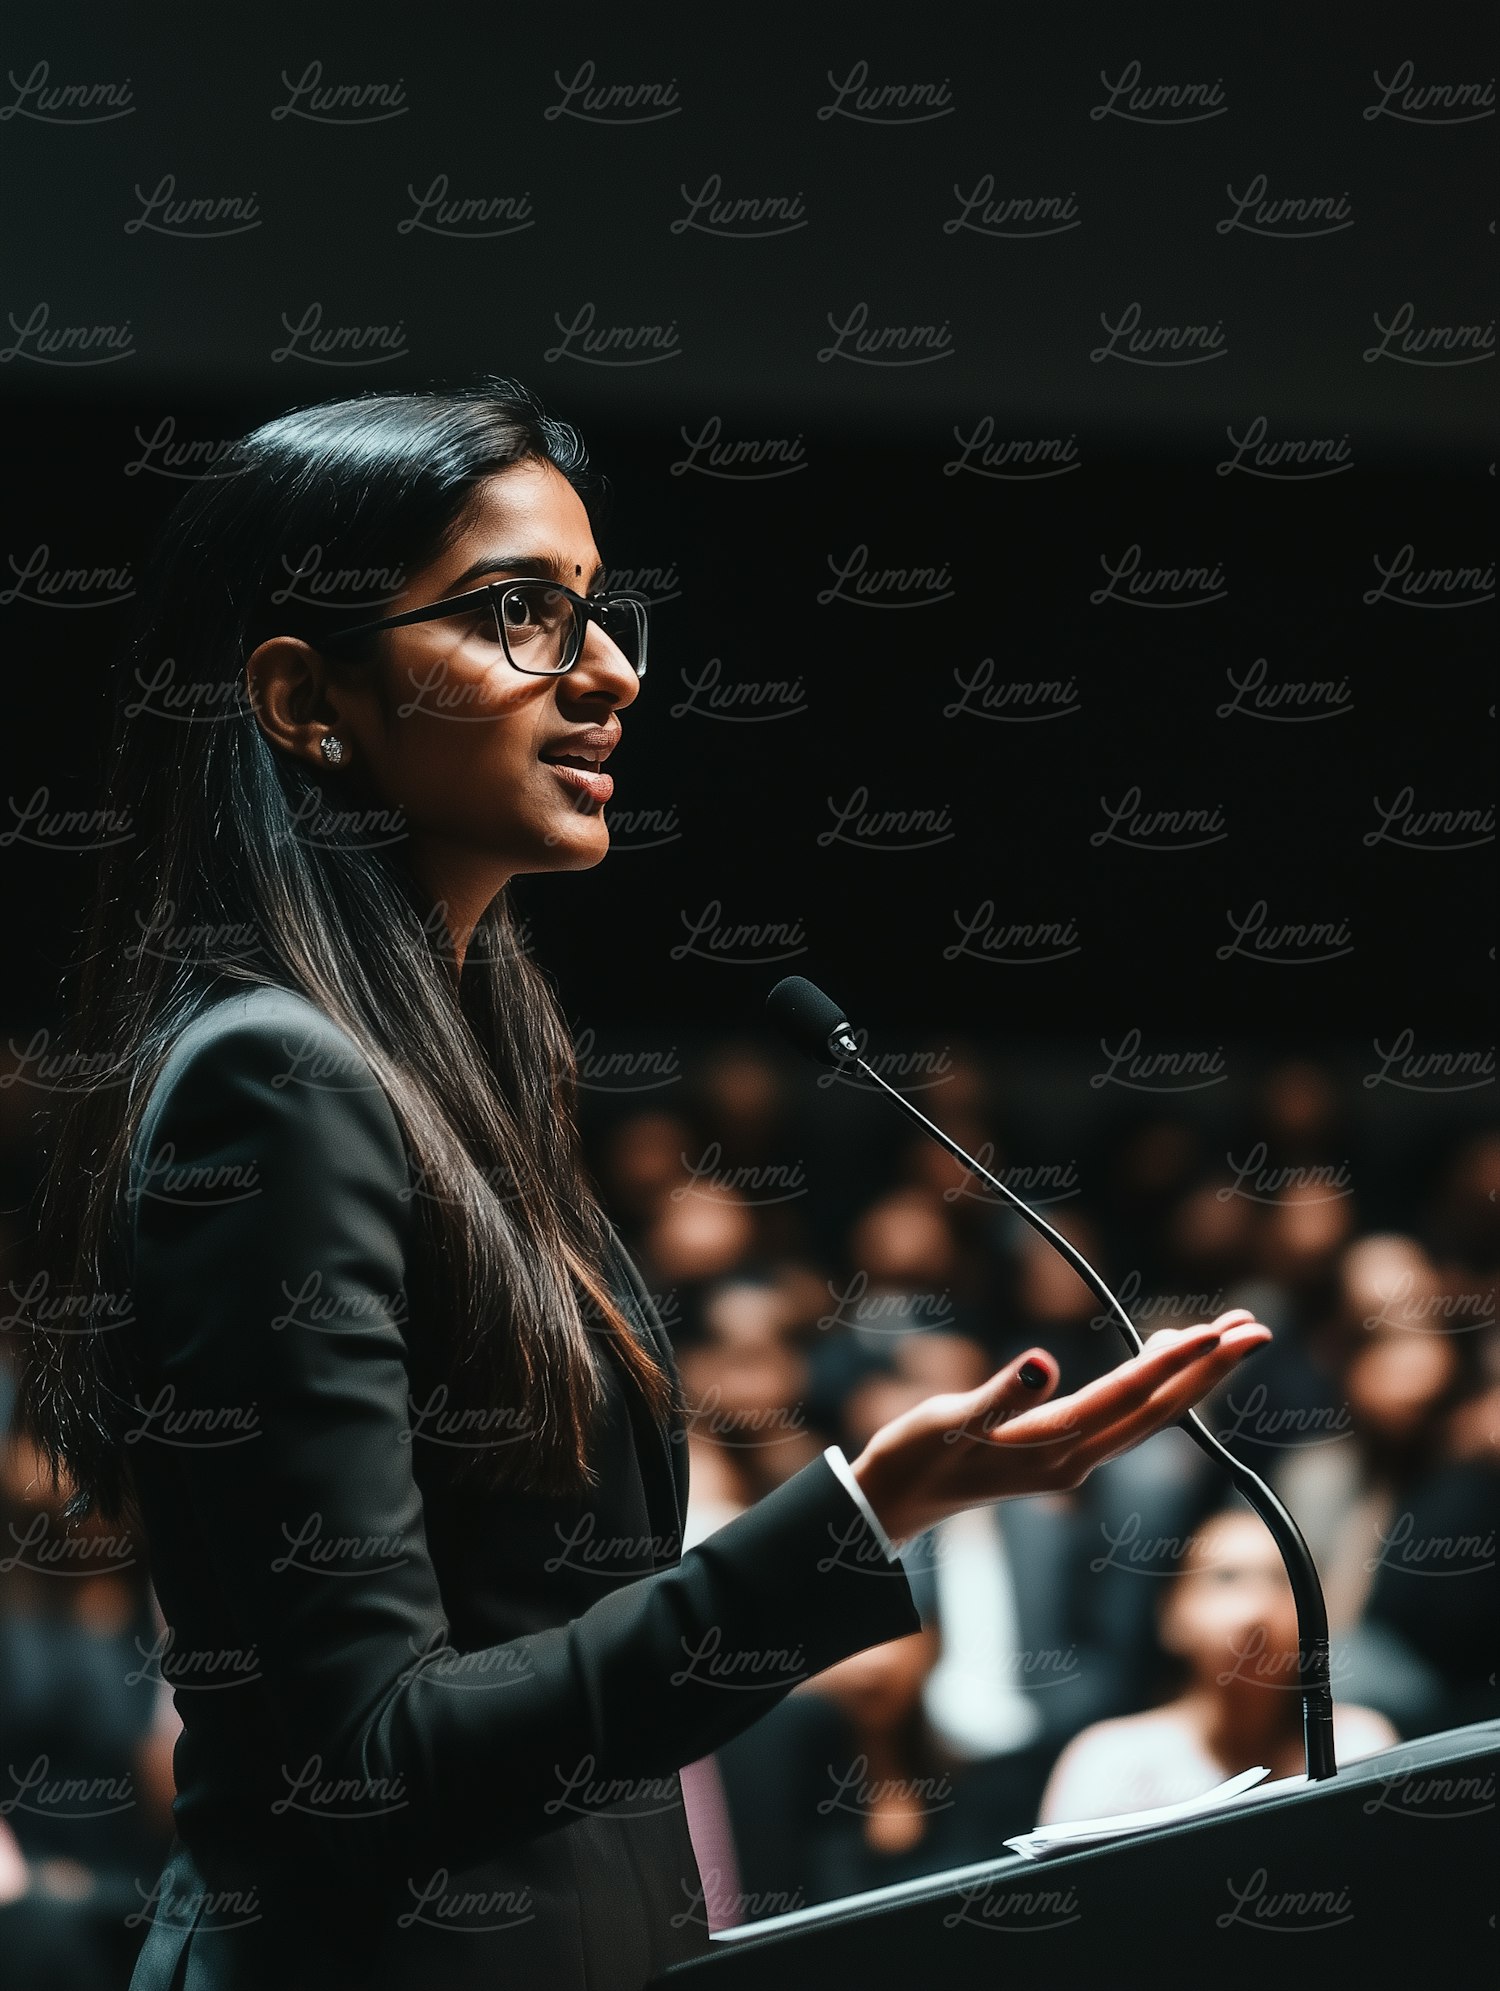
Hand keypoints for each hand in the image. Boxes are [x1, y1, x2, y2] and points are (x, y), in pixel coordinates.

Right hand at [850, 1311, 1271, 1546]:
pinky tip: (1162, 1358)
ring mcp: (1073, 1459)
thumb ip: (999, 1394)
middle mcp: (1076, 1457)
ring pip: (1150, 1414)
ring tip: (1225, 1334)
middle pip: (1160, 1409)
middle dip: (1211, 1369)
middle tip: (1258, 1328)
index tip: (1217, 1329)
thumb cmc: (915, 1458)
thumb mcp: (948, 1421)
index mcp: (1054, 1445)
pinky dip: (1156, 1384)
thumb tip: (1044, 1361)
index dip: (1174, 1360)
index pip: (1129, 1395)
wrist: (893, 1504)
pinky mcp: (1062, 1455)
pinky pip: (1128, 1416)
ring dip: (1192, 1375)